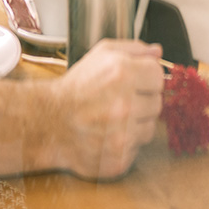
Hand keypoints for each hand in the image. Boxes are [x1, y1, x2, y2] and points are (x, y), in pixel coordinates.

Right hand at [58, 40, 162, 178]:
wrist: (50, 120)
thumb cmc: (77, 86)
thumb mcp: (101, 54)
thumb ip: (134, 49)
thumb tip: (158, 52)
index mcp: (122, 74)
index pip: (158, 76)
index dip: (147, 77)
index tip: (135, 80)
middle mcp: (124, 105)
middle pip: (157, 102)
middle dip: (142, 100)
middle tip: (120, 99)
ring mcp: (122, 136)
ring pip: (150, 128)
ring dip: (136, 123)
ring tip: (114, 117)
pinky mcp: (119, 160)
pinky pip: (137, 149)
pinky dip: (126, 142)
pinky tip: (109, 133)